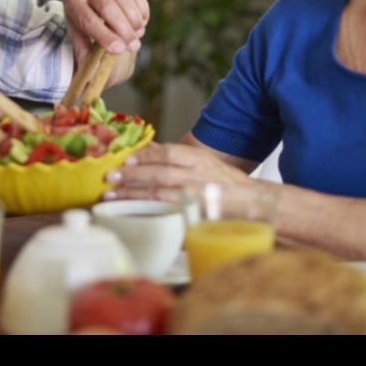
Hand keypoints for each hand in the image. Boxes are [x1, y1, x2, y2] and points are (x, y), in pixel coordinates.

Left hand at [63, 0, 148, 58]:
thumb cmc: (84, 21)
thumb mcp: (80, 36)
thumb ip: (86, 52)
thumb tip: (95, 72)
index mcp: (71, 1)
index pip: (88, 20)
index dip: (105, 36)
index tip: (120, 50)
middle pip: (107, 7)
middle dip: (123, 29)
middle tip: (134, 46)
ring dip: (134, 19)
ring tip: (138, 35)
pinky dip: (141, 8)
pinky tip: (142, 21)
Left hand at [104, 141, 250, 202]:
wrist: (254, 203)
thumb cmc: (225, 183)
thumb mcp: (203, 162)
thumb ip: (177, 157)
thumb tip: (147, 149)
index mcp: (199, 159)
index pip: (170, 152)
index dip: (146, 154)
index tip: (126, 157)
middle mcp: (198, 176)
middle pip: (160, 173)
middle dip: (132, 174)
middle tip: (110, 176)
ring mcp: (197, 197)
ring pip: (160, 194)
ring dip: (133, 194)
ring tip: (112, 195)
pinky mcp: (196, 216)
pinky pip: (168, 214)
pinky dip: (148, 213)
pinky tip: (132, 213)